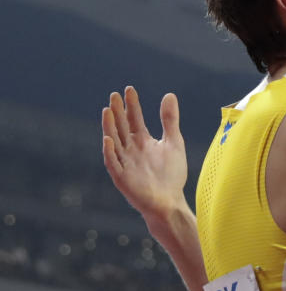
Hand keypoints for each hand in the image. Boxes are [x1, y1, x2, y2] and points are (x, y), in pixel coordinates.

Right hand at [101, 86, 188, 219]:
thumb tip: (169, 94)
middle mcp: (130, 149)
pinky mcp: (122, 178)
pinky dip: (110, 152)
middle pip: (122, 127)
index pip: (134, 119)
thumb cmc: (172, 174)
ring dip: (110, 127)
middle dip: (118, 112)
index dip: (131, 105)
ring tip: (107, 111)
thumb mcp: (173, 142)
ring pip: (114, 142)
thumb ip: (169, 120)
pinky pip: (114, 163)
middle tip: (114, 95)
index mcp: (142, 141)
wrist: (170, 201)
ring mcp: (125, 163)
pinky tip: (108, 139)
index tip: (129, 89)